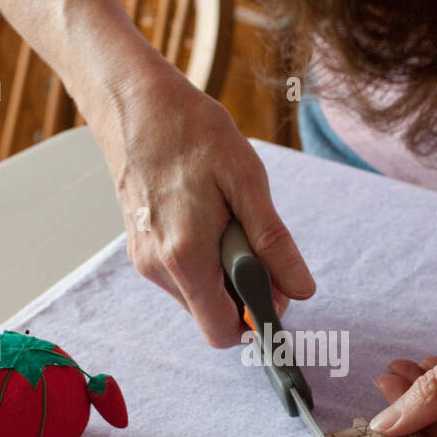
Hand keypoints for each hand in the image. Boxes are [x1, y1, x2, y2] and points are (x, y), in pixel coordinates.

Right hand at [90, 58, 314, 346]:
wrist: (135, 104)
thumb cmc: (192, 134)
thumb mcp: (247, 182)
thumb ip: (273, 243)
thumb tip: (301, 289)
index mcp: (186, 257)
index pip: (223, 331)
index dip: (257, 319)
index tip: (277, 288)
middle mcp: (160, 268)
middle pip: (212, 316)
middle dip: (244, 294)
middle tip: (259, 245)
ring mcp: (146, 260)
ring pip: (199, 297)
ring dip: (225, 275)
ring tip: (230, 222)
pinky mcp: (142, 248)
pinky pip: (184, 276)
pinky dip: (206, 261)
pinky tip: (210, 220)